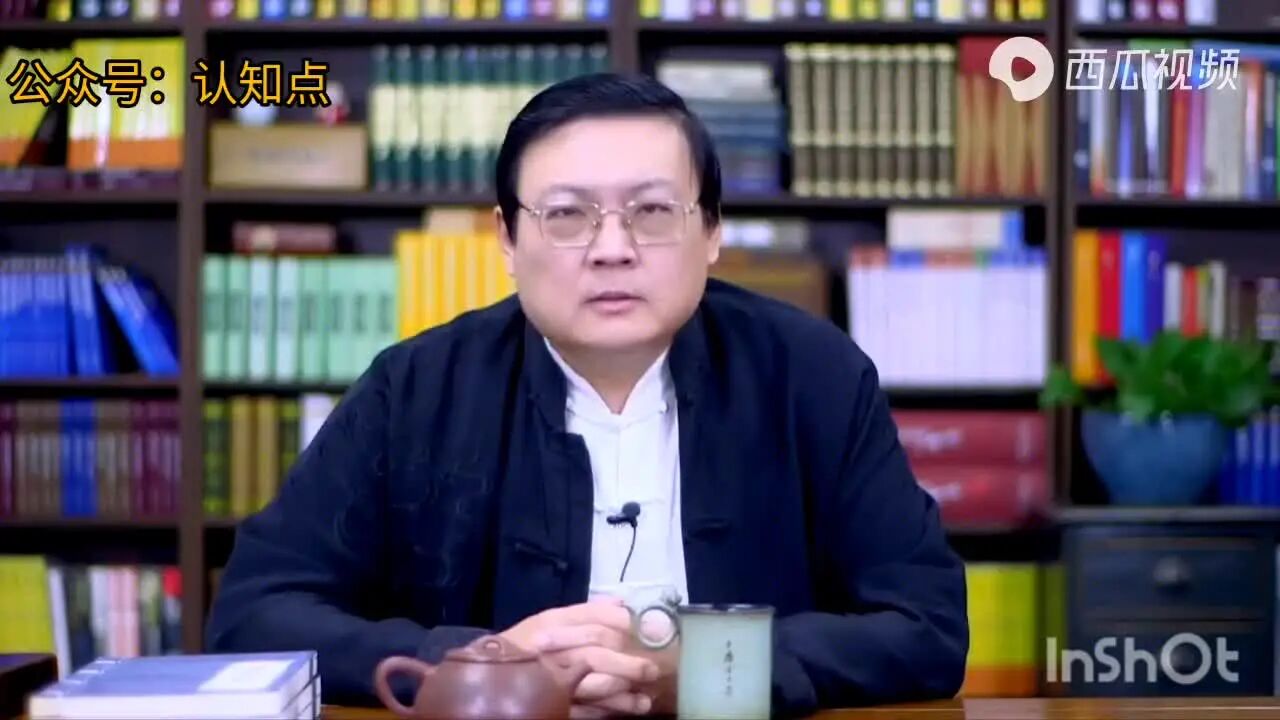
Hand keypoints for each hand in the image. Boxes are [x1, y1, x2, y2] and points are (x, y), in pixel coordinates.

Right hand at [498, 600, 661, 712]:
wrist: (487, 673)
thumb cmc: (525, 643)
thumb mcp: (551, 620)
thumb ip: (587, 612)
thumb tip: (623, 604)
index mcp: (551, 624)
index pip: (592, 621)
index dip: (624, 625)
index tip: (651, 630)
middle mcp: (553, 651)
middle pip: (595, 654)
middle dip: (626, 663)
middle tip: (651, 669)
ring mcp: (552, 681)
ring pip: (593, 686)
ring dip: (623, 692)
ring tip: (644, 697)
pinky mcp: (554, 706)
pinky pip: (586, 710)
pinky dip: (610, 710)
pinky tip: (631, 707)